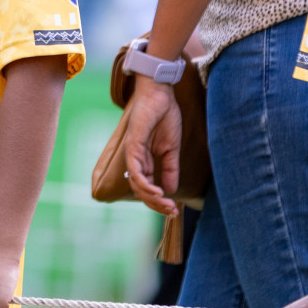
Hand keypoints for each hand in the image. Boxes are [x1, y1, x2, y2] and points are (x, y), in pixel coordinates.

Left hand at [122, 78, 181, 218]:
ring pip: (137, 185)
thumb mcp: (172, 148)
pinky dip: (145, 185)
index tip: (174, 210)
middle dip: (156, 204)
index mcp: (145, 161)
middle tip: (172, 212)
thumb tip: (171, 190)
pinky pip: (136, 172)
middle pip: (141, 191)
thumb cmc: (165, 117)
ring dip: (152, 198)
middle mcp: (136, 160)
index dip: (160, 201)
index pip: (148, 187)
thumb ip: (170, 168)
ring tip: (166, 204)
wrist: (161, 95)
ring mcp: (133, 154)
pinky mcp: (133, 146)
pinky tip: (159, 192)